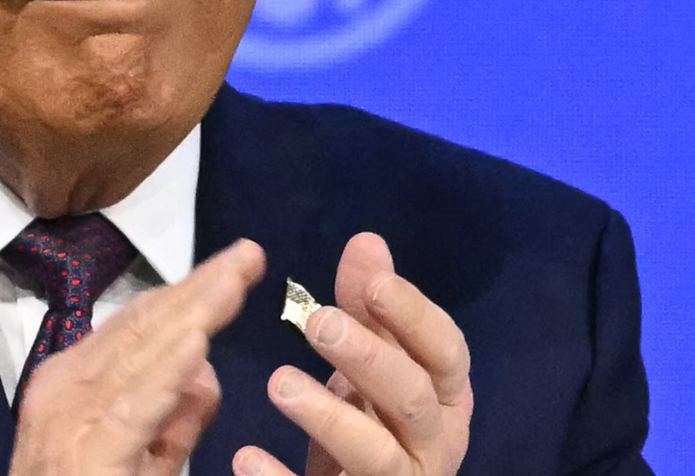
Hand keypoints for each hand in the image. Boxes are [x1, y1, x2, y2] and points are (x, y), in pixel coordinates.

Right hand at [9, 238, 266, 475]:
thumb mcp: (141, 464)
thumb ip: (175, 421)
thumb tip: (205, 368)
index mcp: (76, 384)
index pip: (140, 326)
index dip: (191, 292)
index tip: (236, 267)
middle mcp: (66, 389)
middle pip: (144, 328)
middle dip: (200, 289)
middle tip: (249, 254)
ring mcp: (70, 419)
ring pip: (143, 355)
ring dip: (193, 313)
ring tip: (234, 280)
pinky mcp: (86, 456)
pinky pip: (134, 408)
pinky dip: (167, 373)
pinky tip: (198, 343)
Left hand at [234, 233, 472, 475]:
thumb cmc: (375, 422)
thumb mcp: (374, 365)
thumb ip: (370, 309)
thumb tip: (366, 241)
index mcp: (446, 398)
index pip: (447, 352)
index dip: (413, 316)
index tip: (373, 282)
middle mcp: (435, 444)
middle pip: (412, 398)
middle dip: (369, 356)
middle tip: (317, 321)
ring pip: (376, 455)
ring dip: (328, 416)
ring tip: (278, 382)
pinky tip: (247, 458)